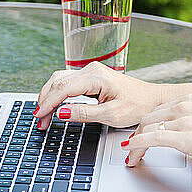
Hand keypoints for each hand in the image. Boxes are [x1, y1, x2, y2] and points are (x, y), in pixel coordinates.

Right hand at [34, 62, 162, 128]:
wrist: (152, 100)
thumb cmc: (137, 106)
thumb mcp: (112, 115)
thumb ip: (85, 113)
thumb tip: (61, 113)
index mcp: (96, 77)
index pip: (63, 88)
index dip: (48, 103)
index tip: (39, 116)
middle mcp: (91, 70)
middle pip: (57, 82)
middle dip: (45, 101)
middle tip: (40, 121)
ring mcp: (90, 72)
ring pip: (59, 81)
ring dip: (48, 97)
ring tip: (43, 116)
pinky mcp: (90, 77)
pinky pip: (66, 83)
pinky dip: (56, 94)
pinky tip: (53, 106)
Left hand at [121, 93, 191, 171]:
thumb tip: (184, 132)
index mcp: (191, 100)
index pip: (159, 110)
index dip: (146, 124)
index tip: (140, 134)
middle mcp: (185, 106)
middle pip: (148, 117)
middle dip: (137, 133)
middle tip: (131, 147)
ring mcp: (183, 120)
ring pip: (147, 128)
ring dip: (135, 143)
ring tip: (132, 156)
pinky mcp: (183, 136)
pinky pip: (152, 138)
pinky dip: (137, 145)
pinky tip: (130, 151)